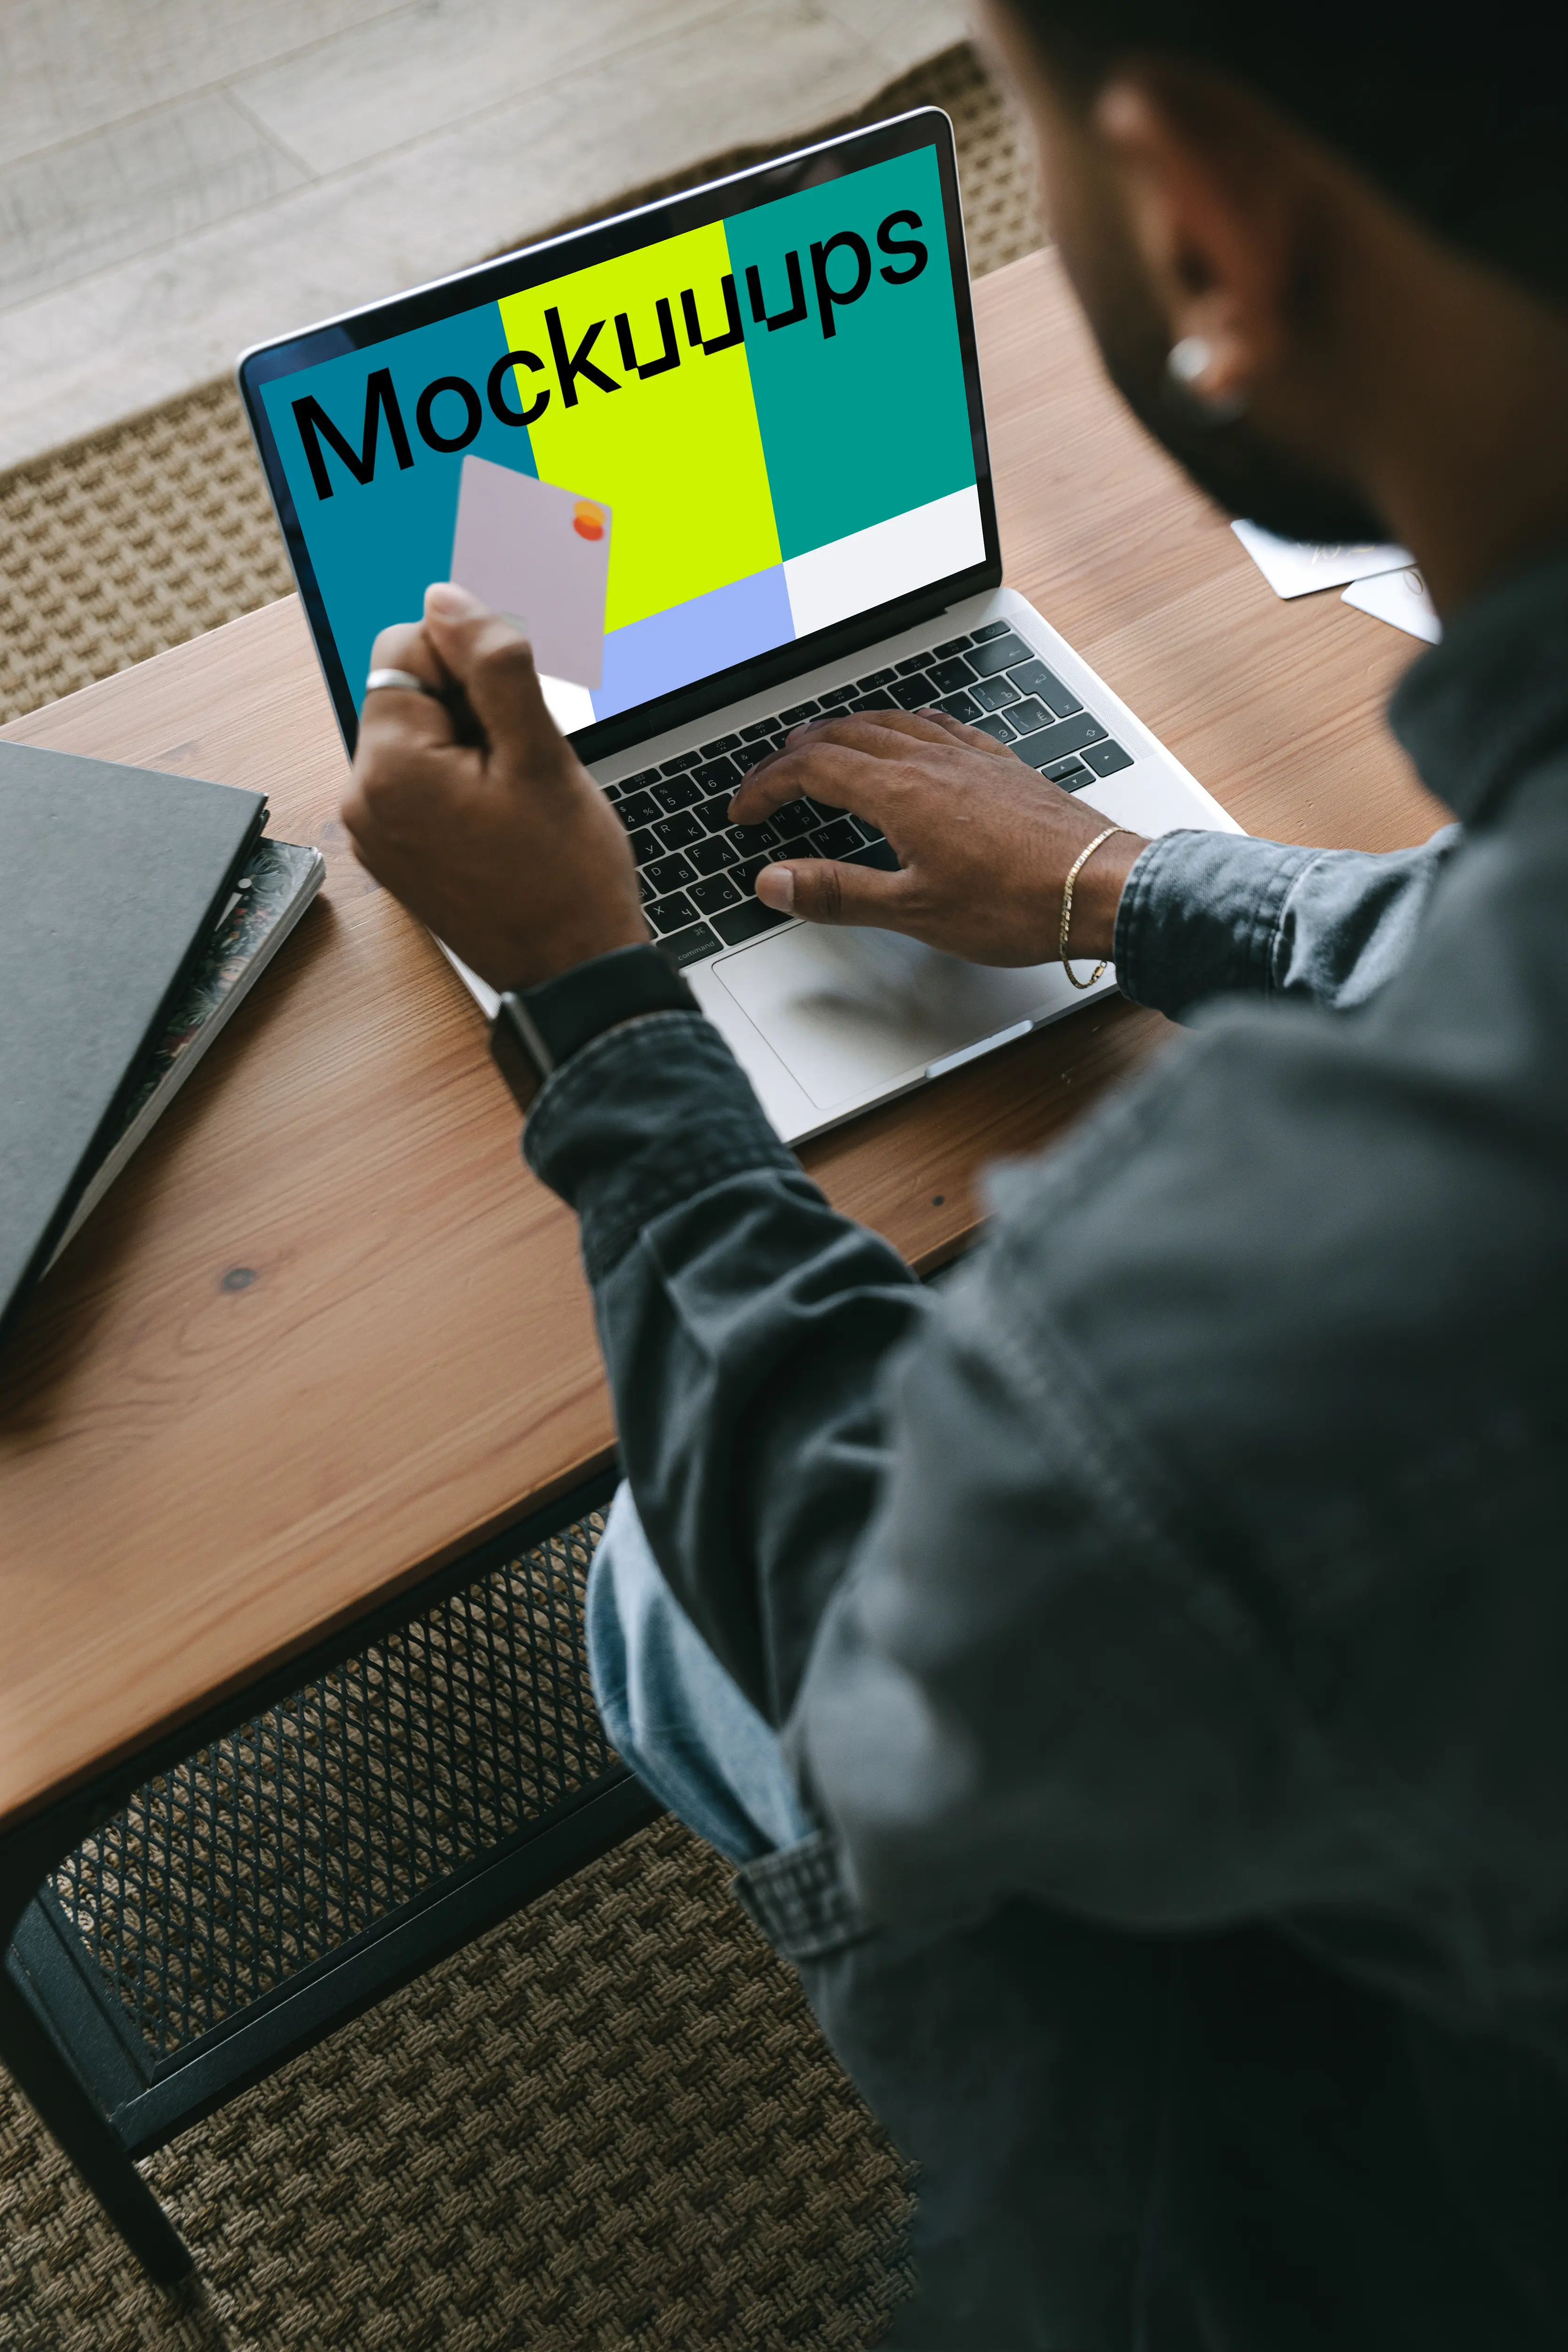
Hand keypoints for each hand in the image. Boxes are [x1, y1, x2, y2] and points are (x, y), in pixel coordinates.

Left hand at [341, 584, 646, 991]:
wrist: (573, 974)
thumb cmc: (566, 877)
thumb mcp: (541, 753)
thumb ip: (492, 664)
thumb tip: (447, 600)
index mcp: (389, 769)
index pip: (405, 647)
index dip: (470, 660)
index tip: (515, 712)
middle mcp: (363, 800)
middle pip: (408, 692)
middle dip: (470, 707)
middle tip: (521, 763)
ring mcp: (375, 833)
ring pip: (420, 737)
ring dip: (471, 745)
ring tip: (515, 798)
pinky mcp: (395, 854)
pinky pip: (421, 784)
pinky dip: (462, 783)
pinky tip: (502, 820)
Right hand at [731, 709, 1146, 965]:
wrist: (1103, 888)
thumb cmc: (1019, 903)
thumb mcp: (913, 910)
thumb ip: (837, 893)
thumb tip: (774, 882)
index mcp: (900, 792)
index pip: (811, 770)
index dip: (766, 787)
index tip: (744, 811)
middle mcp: (932, 761)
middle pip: (843, 734)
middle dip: (793, 753)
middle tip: (768, 779)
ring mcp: (970, 758)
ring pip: (890, 721)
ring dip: (844, 728)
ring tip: (820, 743)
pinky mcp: (1002, 765)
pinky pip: (940, 725)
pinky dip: (903, 726)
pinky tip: (910, 736)